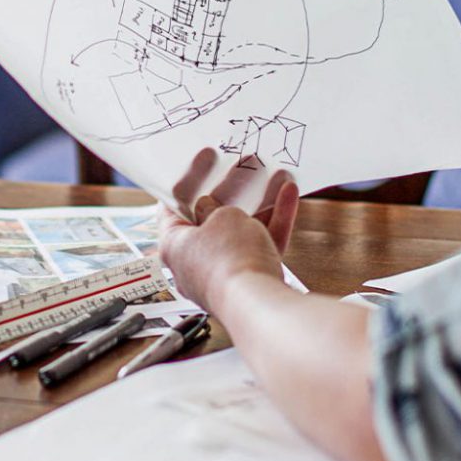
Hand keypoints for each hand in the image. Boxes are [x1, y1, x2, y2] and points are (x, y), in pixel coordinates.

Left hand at [157, 149, 298, 314]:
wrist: (259, 302)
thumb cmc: (229, 259)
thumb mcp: (220, 217)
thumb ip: (214, 208)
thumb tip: (210, 210)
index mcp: (173, 245)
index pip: (172, 206)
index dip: (188, 179)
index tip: (205, 158)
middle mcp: (194, 262)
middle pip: (210, 218)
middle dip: (231, 189)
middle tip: (243, 165)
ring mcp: (224, 273)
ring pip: (242, 230)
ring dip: (259, 201)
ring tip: (274, 174)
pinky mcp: (250, 281)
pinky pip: (261, 244)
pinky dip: (274, 221)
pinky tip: (289, 195)